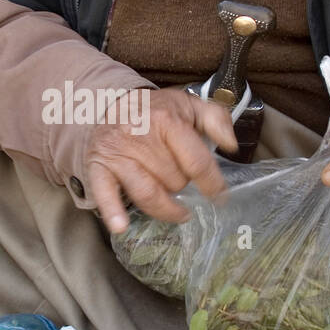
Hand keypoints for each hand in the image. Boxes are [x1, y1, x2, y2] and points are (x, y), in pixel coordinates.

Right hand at [83, 87, 238, 232]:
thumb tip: (230, 144)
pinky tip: (120, 226)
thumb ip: (216, 119)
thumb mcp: (189, 105)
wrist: (109, 103)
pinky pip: (105, 192)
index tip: (220, 196)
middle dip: (182, 184)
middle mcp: (141, 136)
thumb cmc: (155, 110)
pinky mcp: (99, 166)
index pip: (196, 162)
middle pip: (174, 181)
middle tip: (181, 179)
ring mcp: (119, 154)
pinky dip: (112, 211)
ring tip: (178, 212)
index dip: (212, 184)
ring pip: (148, 194)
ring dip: (166, 208)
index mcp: (167, 120)